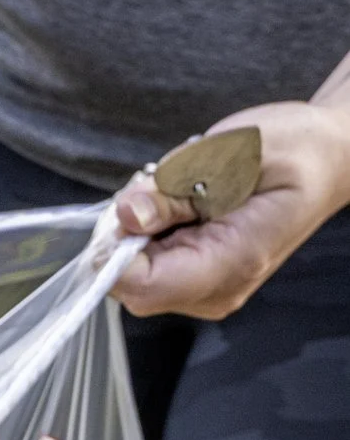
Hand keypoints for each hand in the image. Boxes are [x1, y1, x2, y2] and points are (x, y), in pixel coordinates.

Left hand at [112, 101, 349, 318]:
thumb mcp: (230, 154)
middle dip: (126, 235)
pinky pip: (148, 264)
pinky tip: (184, 207)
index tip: (129, 209)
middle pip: (130, 284)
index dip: (116, 251)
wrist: (322, 160)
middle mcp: (217, 288)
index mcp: (232, 262)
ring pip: (134, 273)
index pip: (143, 287)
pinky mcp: (198, 278)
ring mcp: (207, 287)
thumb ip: (174, 188)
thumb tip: (126, 215)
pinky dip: (150, 232)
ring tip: (184, 195)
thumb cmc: (290, 151)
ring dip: (140, 230)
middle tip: (161, 190)